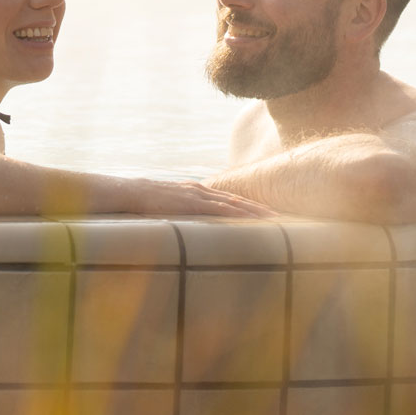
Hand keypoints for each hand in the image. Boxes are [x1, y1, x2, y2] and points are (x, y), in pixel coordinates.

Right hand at [117, 178, 272, 218]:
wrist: (134, 192)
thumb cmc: (148, 201)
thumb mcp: (170, 205)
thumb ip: (182, 211)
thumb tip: (189, 223)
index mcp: (199, 191)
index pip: (230, 199)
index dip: (249, 206)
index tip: (266, 213)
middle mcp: (203, 191)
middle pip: (238, 200)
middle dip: (260, 208)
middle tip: (281, 217)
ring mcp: (199, 195)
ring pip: (234, 204)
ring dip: (255, 212)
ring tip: (273, 220)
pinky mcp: (193, 203)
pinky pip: (220, 209)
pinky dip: (237, 214)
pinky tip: (249, 219)